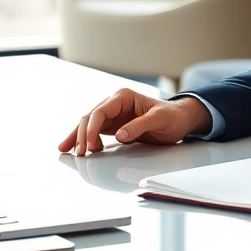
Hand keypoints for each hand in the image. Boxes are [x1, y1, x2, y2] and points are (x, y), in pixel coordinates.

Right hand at [57, 88, 212, 155]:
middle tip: (80, 153)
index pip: (100, 111)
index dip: (92, 128)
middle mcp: (115, 104)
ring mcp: (113, 115)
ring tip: (69, 152)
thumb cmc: (173, 117)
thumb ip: (140, 126)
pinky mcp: (114, 126)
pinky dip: (84, 139)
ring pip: (88, 124)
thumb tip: (119, 135)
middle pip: (90, 118)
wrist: (181, 120)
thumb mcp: (160, 120)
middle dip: (81, 135)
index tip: (89, 145)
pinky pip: (94, 132)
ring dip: (78, 137)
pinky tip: (75, 148)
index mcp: (124, 97)